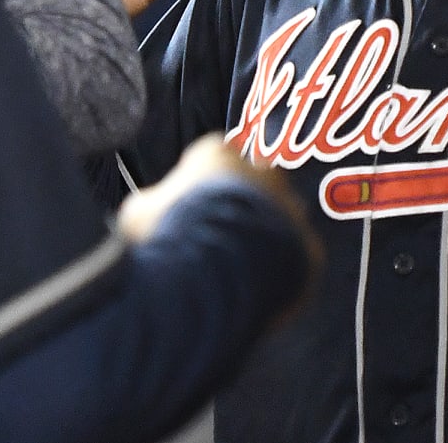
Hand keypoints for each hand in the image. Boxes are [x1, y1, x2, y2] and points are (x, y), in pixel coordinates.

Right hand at [117, 135, 321, 296]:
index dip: (199, 182)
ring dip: (262, 239)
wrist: (215, 269)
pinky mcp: (309, 250)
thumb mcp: (137, 213)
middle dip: (237, 207)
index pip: (212, 156)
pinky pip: (297, 259)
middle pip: (253, 185)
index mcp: (219, 154)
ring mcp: (291, 211)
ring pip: (280, 221)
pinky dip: (279, 272)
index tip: (188, 206)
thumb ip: (150, 205)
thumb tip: (147, 213)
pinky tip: (255, 294)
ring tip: (234, 270)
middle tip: (213, 238)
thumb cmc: (170, 232)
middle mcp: (263, 174)